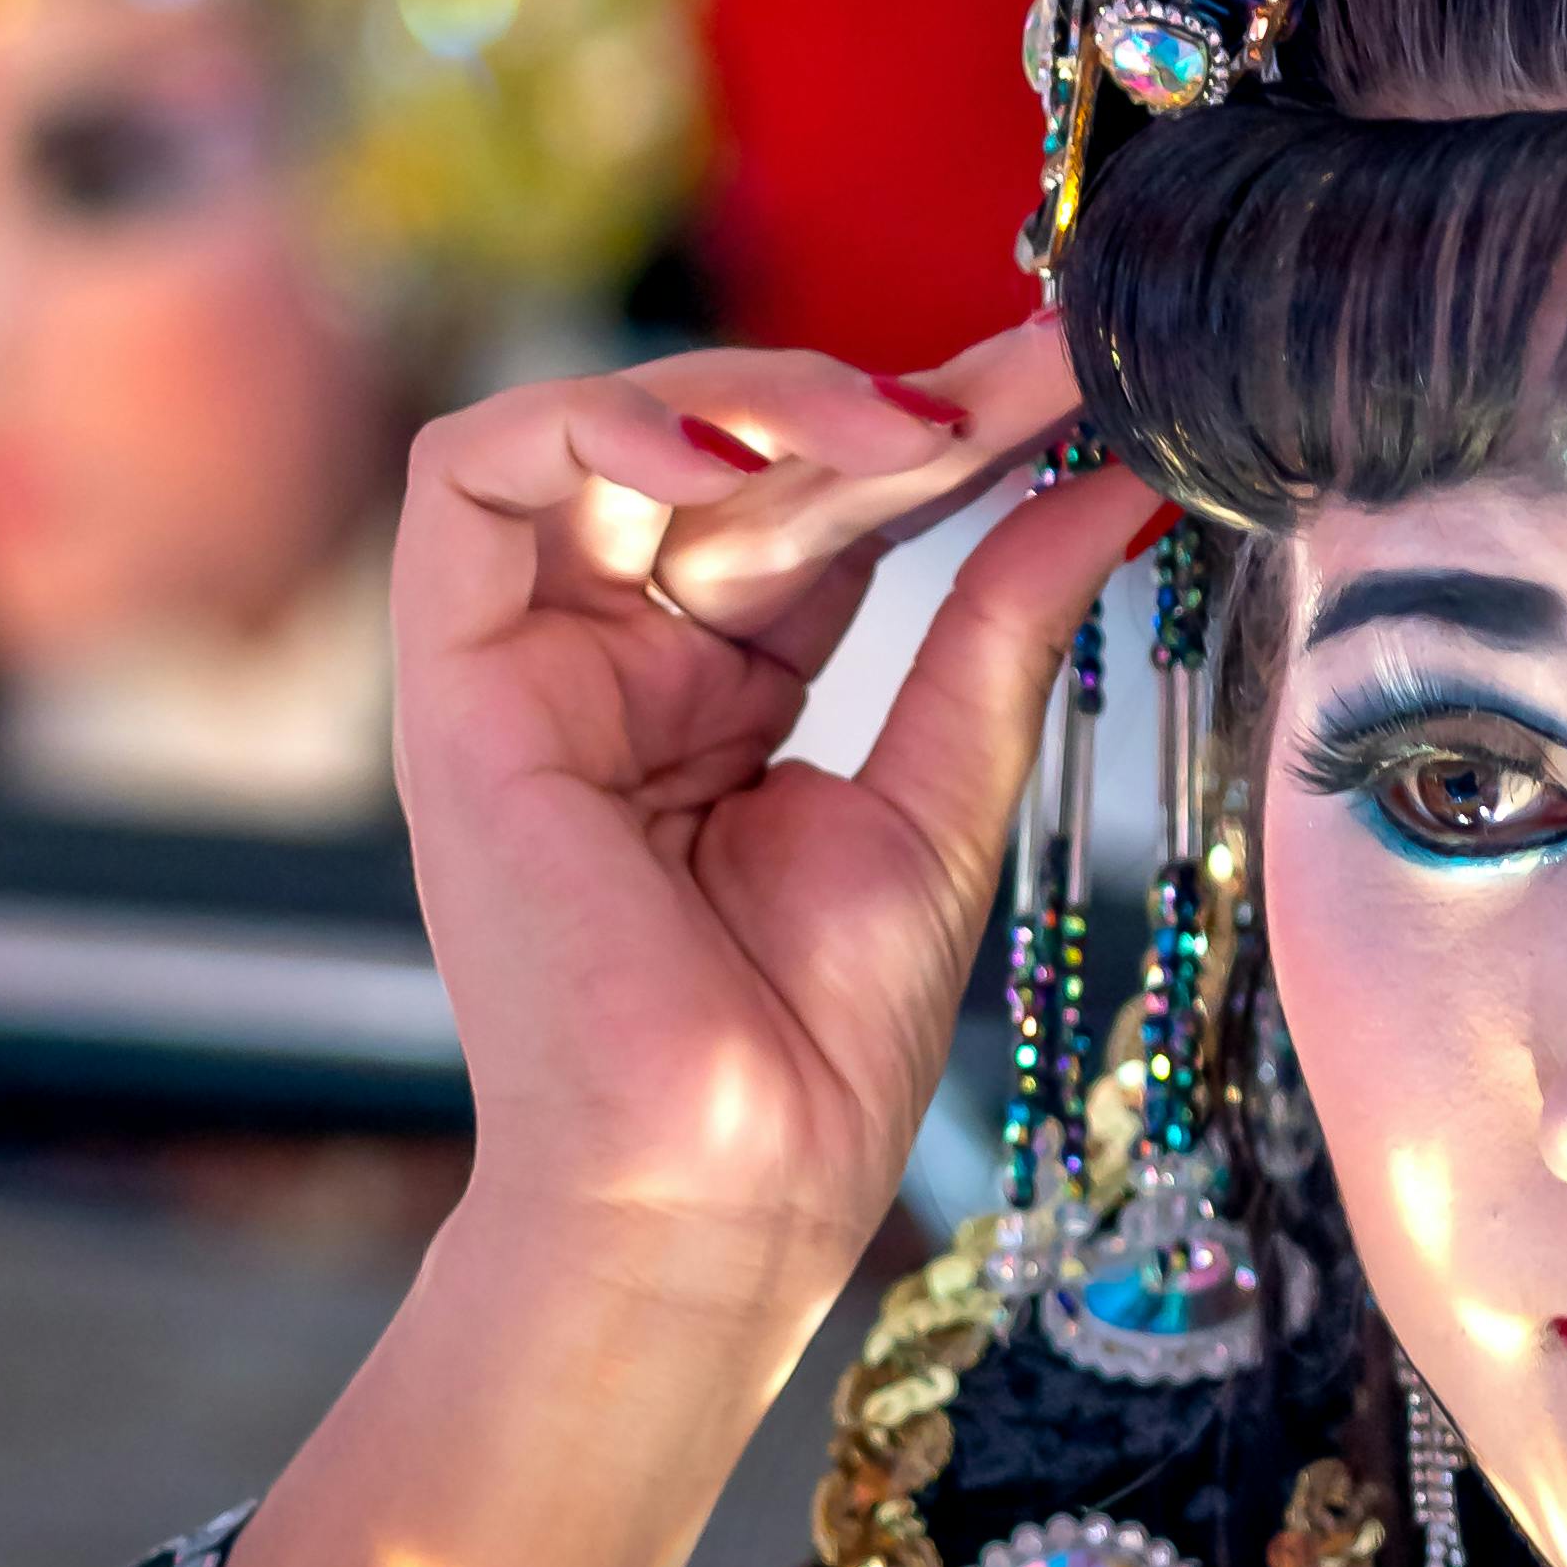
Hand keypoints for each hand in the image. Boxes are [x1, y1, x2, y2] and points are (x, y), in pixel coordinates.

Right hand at [390, 313, 1153, 1336]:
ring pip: (611, 432)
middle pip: (743, 460)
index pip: (828, 502)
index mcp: (726, 685)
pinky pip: (471, 480)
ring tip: (908, 428)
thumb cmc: (814, 1045)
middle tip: (1041, 373)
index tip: (1084, 382)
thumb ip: (1000, 618)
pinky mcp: (454, 684)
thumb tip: (1113, 471)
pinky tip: (730, 448)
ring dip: (759, 397)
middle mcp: (622, 655)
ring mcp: (533, 664)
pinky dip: (589, 420)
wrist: (720, 1192)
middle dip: (896, 401)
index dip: (949, 431)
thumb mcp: (941, 789)